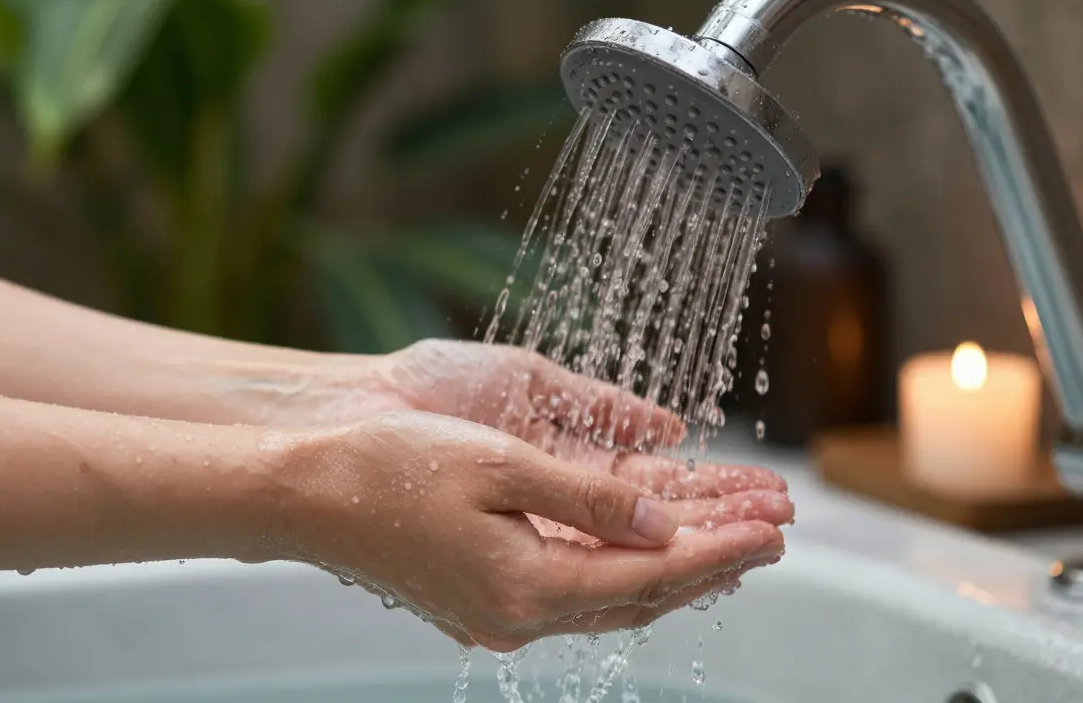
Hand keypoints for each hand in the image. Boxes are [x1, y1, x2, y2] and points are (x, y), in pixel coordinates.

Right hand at [252, 411, 788, 651]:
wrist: (307, 492)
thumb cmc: (390, 468)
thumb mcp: (502, 467)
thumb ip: (591, 501)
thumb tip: (665, 526)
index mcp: (528, 587)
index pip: (653, 574)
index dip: (721, 549)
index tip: (775, 528)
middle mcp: (520, 614)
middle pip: (642, 592)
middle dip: (712, 560)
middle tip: (772, 532)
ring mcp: (500, 611)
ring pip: (613, 591)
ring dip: (674, 562)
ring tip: (729, 537)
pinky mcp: (484, 596)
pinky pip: (578, 584)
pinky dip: (625, 562)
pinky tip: (647, 543)